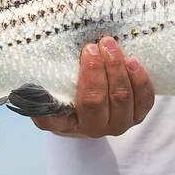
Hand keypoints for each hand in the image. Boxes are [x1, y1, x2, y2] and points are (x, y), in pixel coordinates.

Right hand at [31, 36, 154, 136]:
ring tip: (110, 46)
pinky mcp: (138, 115)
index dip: (82, 81)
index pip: (74, 108)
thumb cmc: (63, 97)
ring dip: (118, 69)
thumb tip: (29, 82)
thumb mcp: (45, 95)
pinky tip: (133, 62)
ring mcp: (119, 123)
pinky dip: (140, 81)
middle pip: (100, 99)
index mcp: (68, 125)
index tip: (83, 55)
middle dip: (99, 69)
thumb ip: (37, 92)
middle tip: (94, 45)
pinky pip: (145, 101)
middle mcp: (95, 128)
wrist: (86, 109)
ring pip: (122, 98)